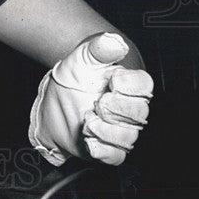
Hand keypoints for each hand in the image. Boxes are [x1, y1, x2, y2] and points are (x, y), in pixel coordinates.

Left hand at [28, 33, 152, 166]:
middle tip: (98, 102)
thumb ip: (98, 48)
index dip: (130, 85)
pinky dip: (103, 151)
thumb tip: (115, 41)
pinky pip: (115, 156)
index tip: (112, 81)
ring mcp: (119, 129)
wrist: (54, 102)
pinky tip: (89, 141)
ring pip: (128, 137)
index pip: (144, 86)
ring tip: (87, 120)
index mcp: (127, 84)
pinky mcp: (107, 147)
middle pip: (140, 112)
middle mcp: (128, 108)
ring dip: (106, 130)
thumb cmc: (75, 78)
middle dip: (116, 108)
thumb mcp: (81, 58)